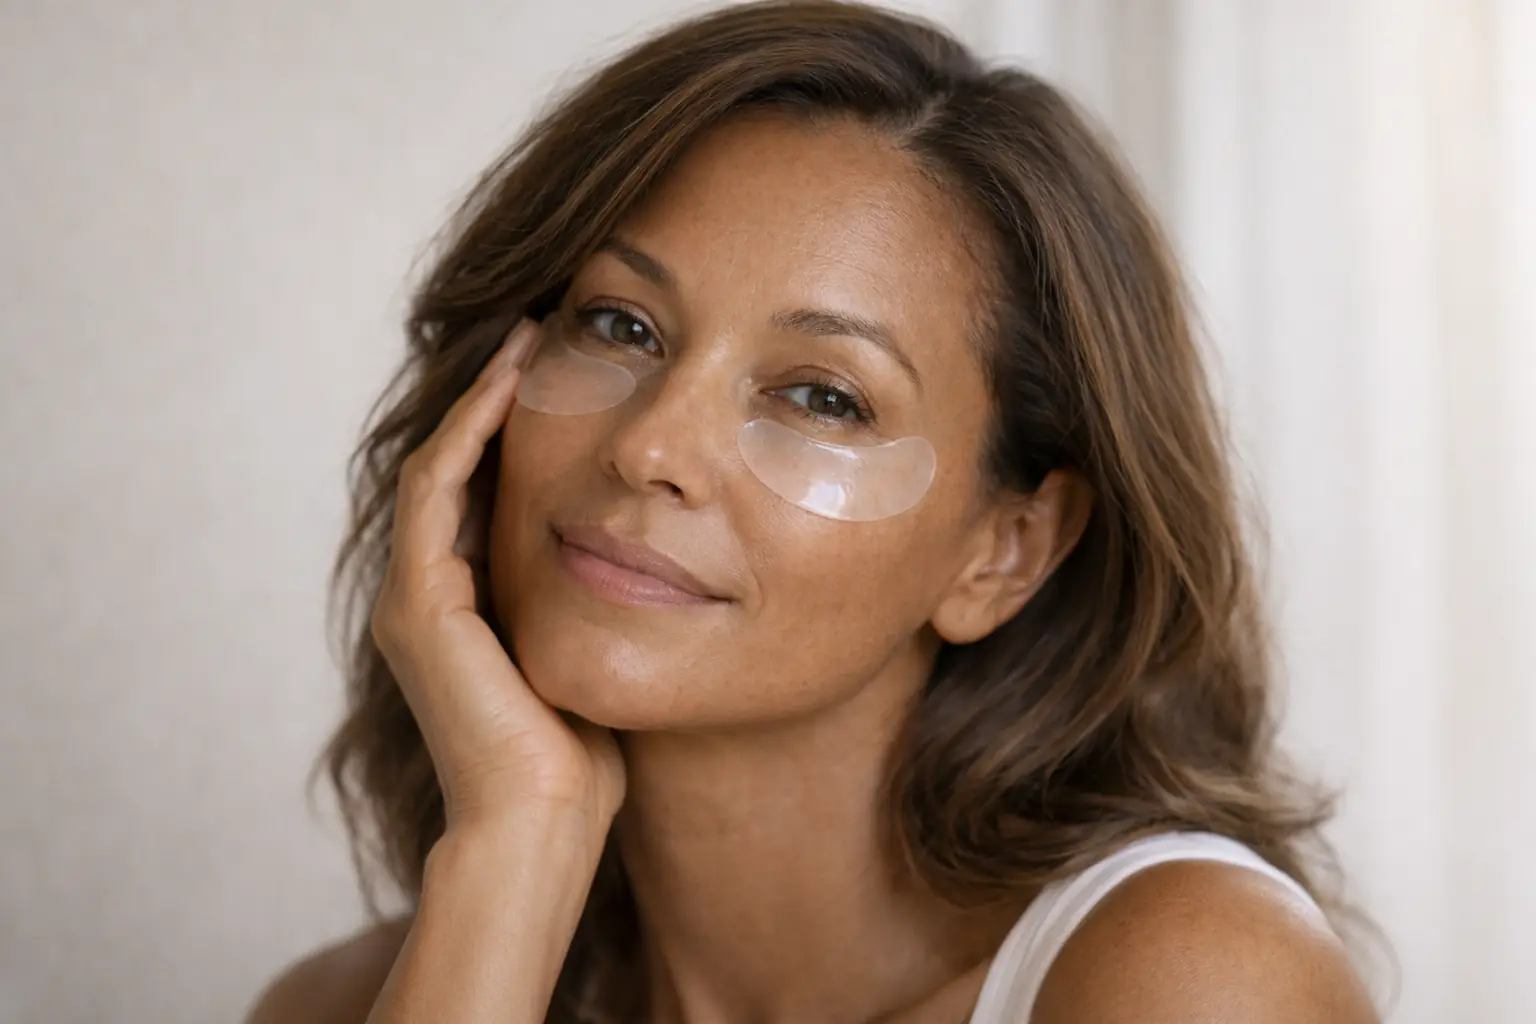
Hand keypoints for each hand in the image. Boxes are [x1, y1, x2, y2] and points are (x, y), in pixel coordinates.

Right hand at [369, 317, 625, 836]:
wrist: (543, 820)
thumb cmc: (579, 755)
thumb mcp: (584, 652)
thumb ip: (584, 601)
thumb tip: (640, 555)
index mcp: (460, 610)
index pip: (479, 495)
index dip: (511, 432)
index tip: (560, 375)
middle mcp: (424, 597)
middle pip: (451, 469)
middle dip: (492, 401)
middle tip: (539, 335)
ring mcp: (412, 599)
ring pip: (437, 467)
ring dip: (479, 401)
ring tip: (527, 342)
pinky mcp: (418, 603)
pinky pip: (438, 491)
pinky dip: (470, 435)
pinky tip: (511, 389)